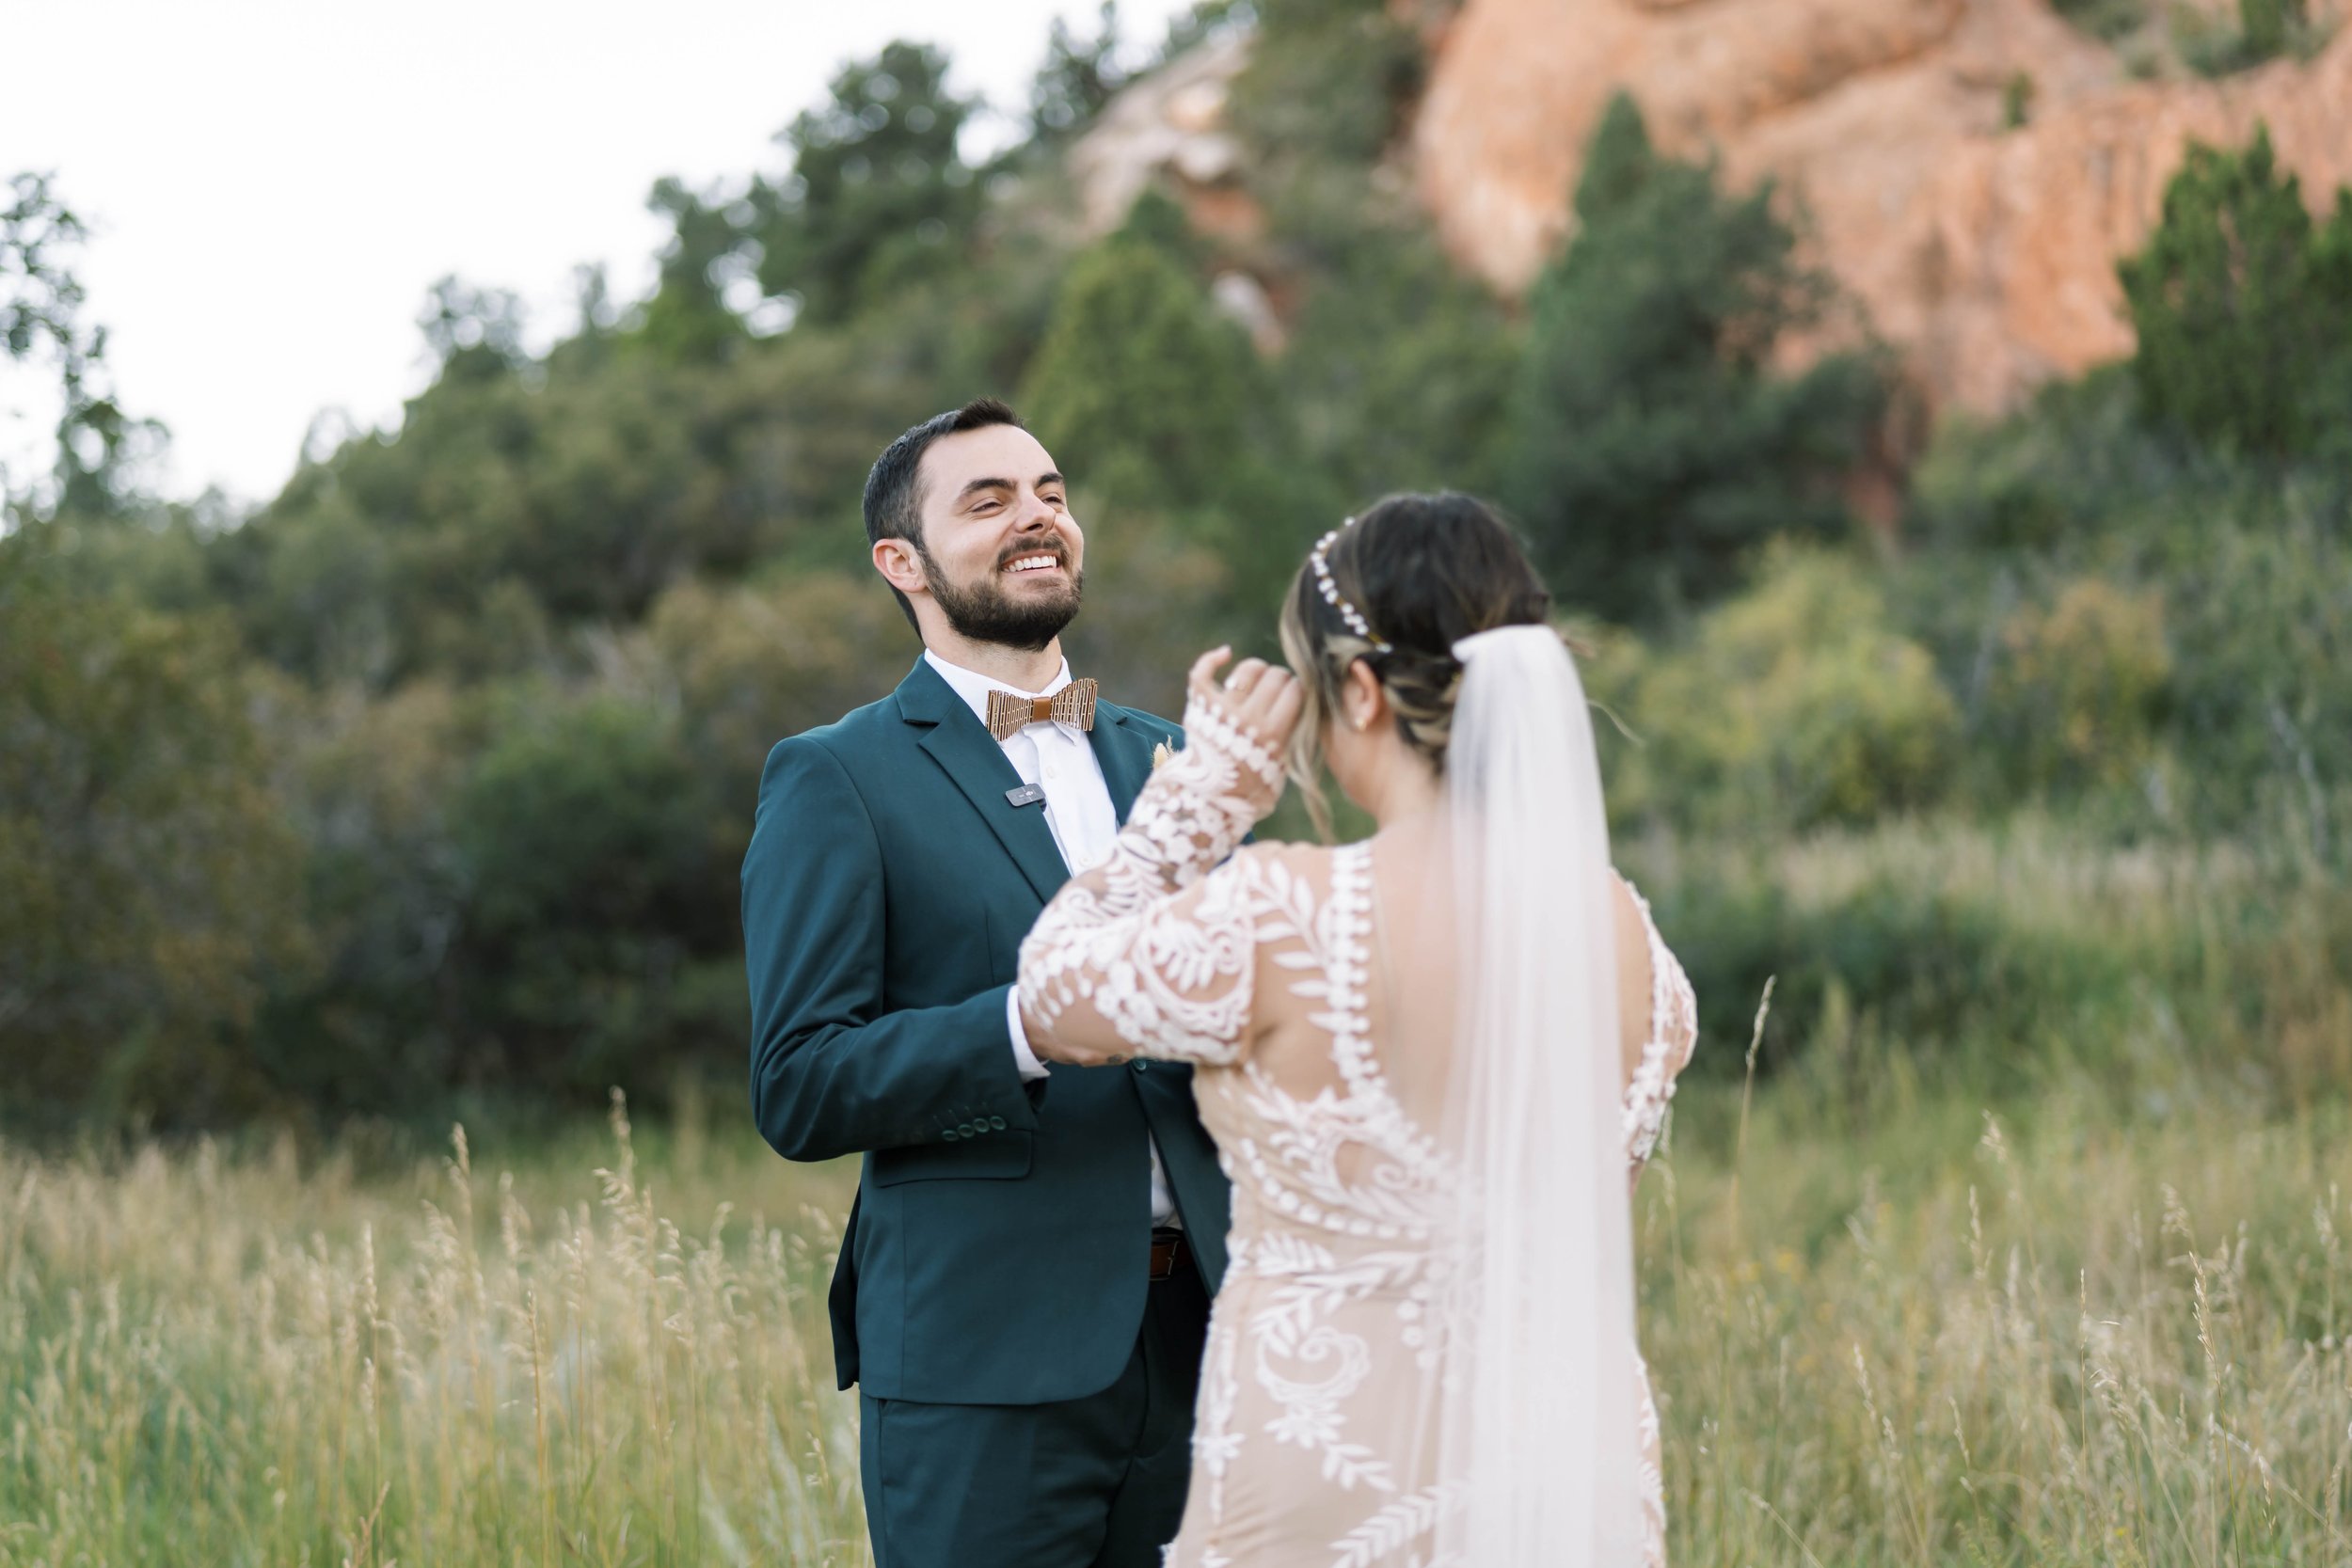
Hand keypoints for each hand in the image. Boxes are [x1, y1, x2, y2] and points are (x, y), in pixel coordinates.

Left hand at [1187, 646, 1300, 815]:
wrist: (1206, 798)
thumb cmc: (1248, 788)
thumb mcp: (1281, 770)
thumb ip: (1293, 741)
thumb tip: (1306, 709)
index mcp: (1274, 736)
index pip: (1296, 691)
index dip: (1297, 691)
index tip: (1292, 698)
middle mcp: (1250, 720)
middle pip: (1276, 676)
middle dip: (1280, 679)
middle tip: (1274, 691)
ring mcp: (1223, 711)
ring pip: (1249, 669)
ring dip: (1256, 670)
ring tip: (1255, 681)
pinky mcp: (1200, 705)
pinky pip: (1204, 671)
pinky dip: (1213, 658)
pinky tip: (1226, 654)